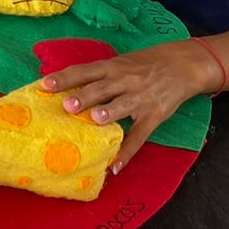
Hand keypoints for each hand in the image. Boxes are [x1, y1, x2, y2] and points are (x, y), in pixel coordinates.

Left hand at [40, 40, 218, 171]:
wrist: (183, 65)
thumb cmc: (143, 65)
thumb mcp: (121, 62)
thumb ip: (98, 74)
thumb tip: (65, 87)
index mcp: (112, 66)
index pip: (84, 71)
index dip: (65, 77)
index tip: (45, 85)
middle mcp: (124, 80)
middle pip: (101, 88)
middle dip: (84, 96)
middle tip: (66, 106)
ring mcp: (140, 98)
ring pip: (121, 106)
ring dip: (108, 114)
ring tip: (94, 121)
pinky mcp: (154, 115)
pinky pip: (139, 136)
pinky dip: (127, 152)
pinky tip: (115, 166)